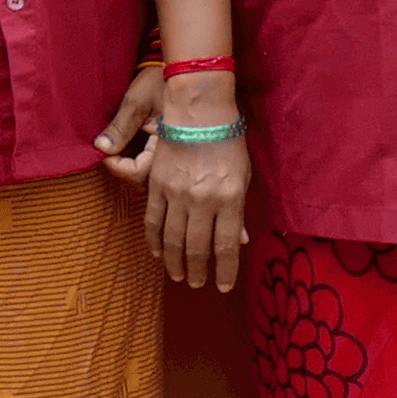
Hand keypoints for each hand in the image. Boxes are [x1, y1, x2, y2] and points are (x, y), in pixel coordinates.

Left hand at [93, 65, 165, 179]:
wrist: (179, 69)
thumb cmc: (159, 81)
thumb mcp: (136, 102)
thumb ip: (119, 128)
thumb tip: (101, 148)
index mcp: (171, 145)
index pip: (138, 173)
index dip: (116, 165)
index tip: (103, 148)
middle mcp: (176, 155)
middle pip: (144, 179)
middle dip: (122, 167)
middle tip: (110, 146)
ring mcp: (174, 154)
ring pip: (148, 175)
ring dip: (130, 163)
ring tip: (120, 143)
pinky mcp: (171, 150)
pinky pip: (153, 165)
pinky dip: (138, 157)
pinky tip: (131, 142)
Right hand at [141, 74, 252, 293]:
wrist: (198, 110)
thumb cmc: (228, 141)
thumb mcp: (243, 175)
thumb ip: (239, 210)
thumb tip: (240, 242)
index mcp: (229, 198)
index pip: (226, 246)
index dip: (224, 271)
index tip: (223, 286)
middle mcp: (203, 200)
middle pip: (197, 248)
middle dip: (199, 271)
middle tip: (198, 284)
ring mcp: (177, 193)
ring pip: (173, 239)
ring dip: (175, 262)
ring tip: (179, 276)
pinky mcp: (157, 184)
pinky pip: (153, 220)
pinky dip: (154, 240)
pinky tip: (157, 252)